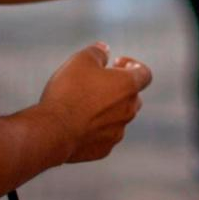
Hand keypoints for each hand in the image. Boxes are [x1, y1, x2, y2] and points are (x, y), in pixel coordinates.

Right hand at [39, 42, 152, 163]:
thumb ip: (97, 52)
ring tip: (85, 104)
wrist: (53, 130)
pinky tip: (78, 124)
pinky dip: (96, 129)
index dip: (133, 65)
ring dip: (108, 110)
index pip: (144, 73)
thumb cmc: (69, 91)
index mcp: (128, 86)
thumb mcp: (81, 59)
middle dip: (120, 88)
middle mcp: (129, 110)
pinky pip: (104, 136)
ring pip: (119, 118)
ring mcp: (117, 132)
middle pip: (133, 96)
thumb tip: (105, 49)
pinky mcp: (103, 149)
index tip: (117, 63)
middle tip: (99, 83)